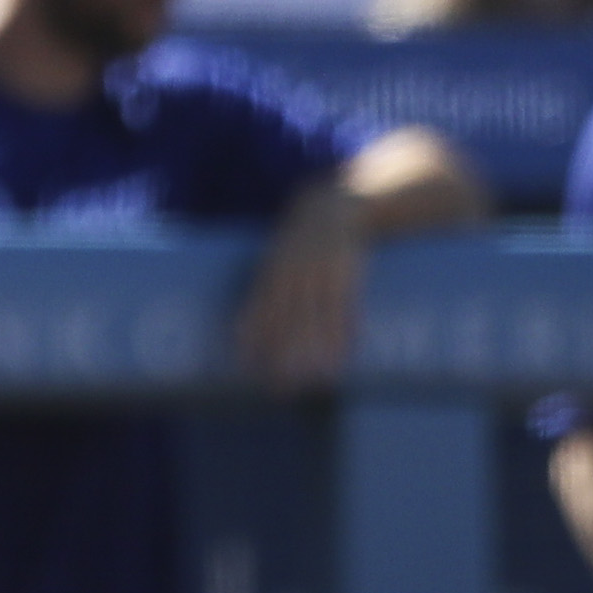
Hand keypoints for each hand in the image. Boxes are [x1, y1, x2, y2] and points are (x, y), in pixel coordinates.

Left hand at [232, 183, 369, 386]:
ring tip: (314, 381)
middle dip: (282, 354)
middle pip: (285, 320)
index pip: (258, 307)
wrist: (335, 206)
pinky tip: (341, 355)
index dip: (252, 336)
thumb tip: (246, 327)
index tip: (245, 365)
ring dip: (313, 351)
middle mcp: (292, 272)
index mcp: (272, 269)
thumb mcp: (279, 256)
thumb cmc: (301, 240)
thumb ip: (268, 286)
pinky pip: (343, 308)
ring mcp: (319, 272)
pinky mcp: (346, 273)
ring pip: (314, 318)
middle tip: (280, 387)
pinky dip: (341, 332)